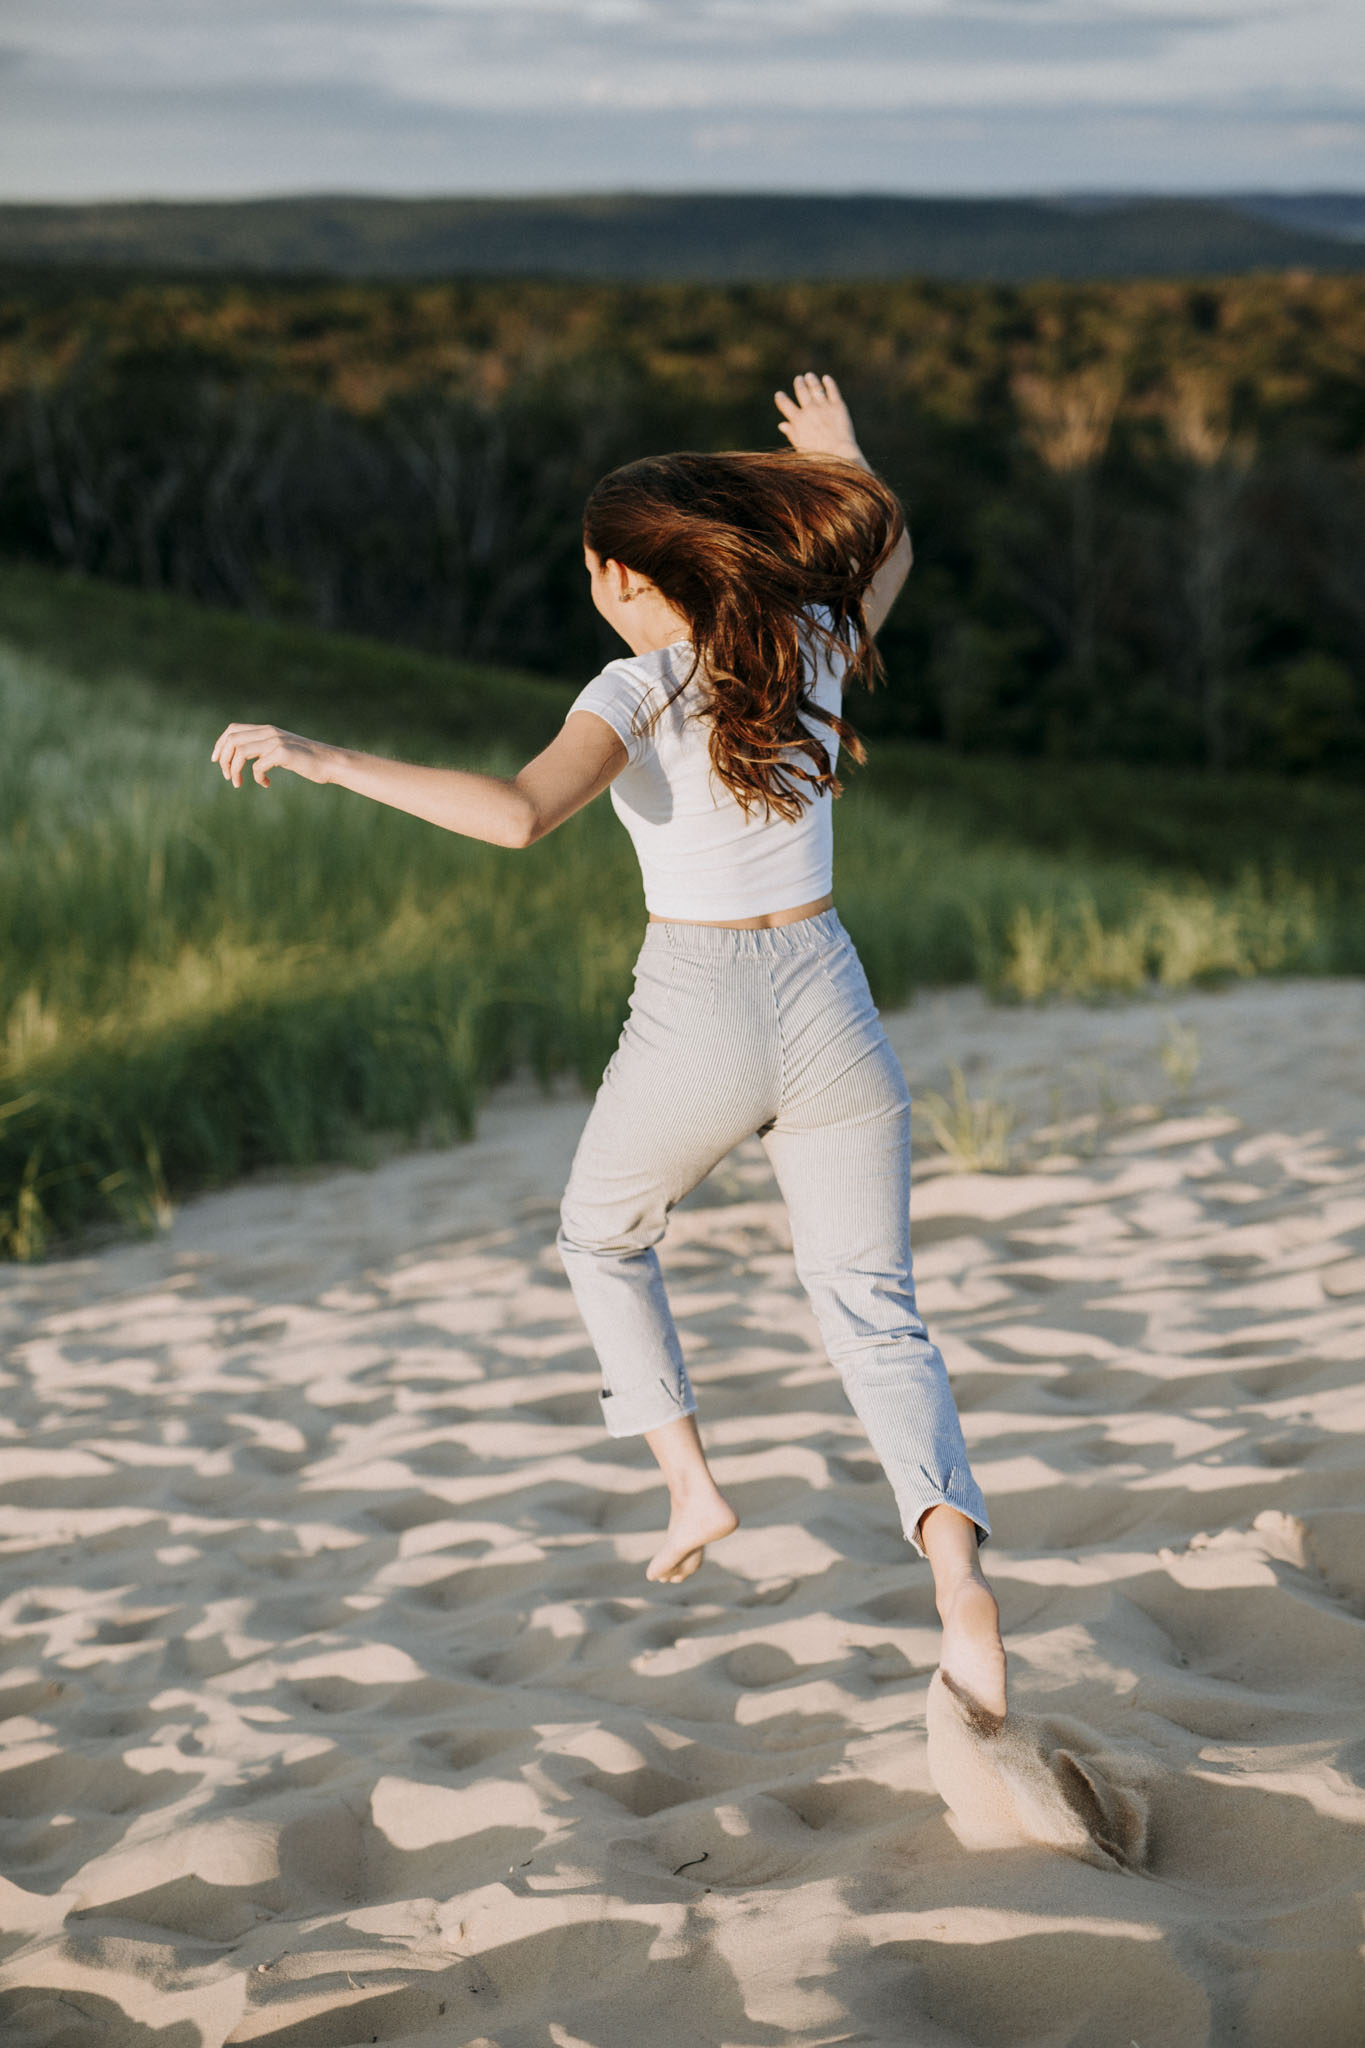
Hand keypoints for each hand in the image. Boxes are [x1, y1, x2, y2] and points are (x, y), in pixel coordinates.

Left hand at [211, 722, 334, 788]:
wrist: (330, 762)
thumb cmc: (307, 760)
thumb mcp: (282, 750)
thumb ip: (265, 748)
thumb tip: (243, 755)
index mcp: (267, 730)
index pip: (233, 729)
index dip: (220, 744)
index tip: (217, 761)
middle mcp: (269, 732)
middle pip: (232, 739)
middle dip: (224, 759)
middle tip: (228, 776)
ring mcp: (275, 741)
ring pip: (240, 751)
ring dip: (234, 769)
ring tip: (238, 783)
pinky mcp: (282, 753)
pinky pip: (258, 766)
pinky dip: (258, 778)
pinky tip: (267, 784)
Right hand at [774, 372, 863, 462]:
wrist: (839, 454)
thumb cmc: (818, 455)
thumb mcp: (800, 446)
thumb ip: (792, 433)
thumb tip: (782, 425)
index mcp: (798, 420)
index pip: (785, 405)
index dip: (781, 398)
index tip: (779, 395)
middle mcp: (809, 410)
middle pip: (801, 391)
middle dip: (799, 384)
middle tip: (798, 379)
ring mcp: (824, 406)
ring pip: (816, 388)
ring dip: (811, 380)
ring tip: (809, 376)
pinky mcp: (838, 405)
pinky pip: (832, 390)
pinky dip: (829, 383)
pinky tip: (826, 379)